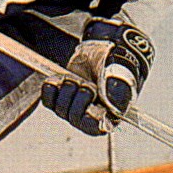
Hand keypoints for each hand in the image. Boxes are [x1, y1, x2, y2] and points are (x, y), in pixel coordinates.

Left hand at [41, 18, 153, 135]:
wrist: (105, 45)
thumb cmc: (118, 58)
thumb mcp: (122, 68)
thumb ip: (119, 86)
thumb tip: (114, 105)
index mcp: (113, 112)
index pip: (97, 127)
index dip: (90, 117)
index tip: (90, 101)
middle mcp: (94, 113)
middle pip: (75, 119)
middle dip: (78, 98)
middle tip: (86, 84)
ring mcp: (76, 105)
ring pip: (61, 110)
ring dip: (66, 90)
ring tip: (76, 78)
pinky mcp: (62, 96)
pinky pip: (49, 101)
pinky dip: (51, 89)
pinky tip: (58, 79)